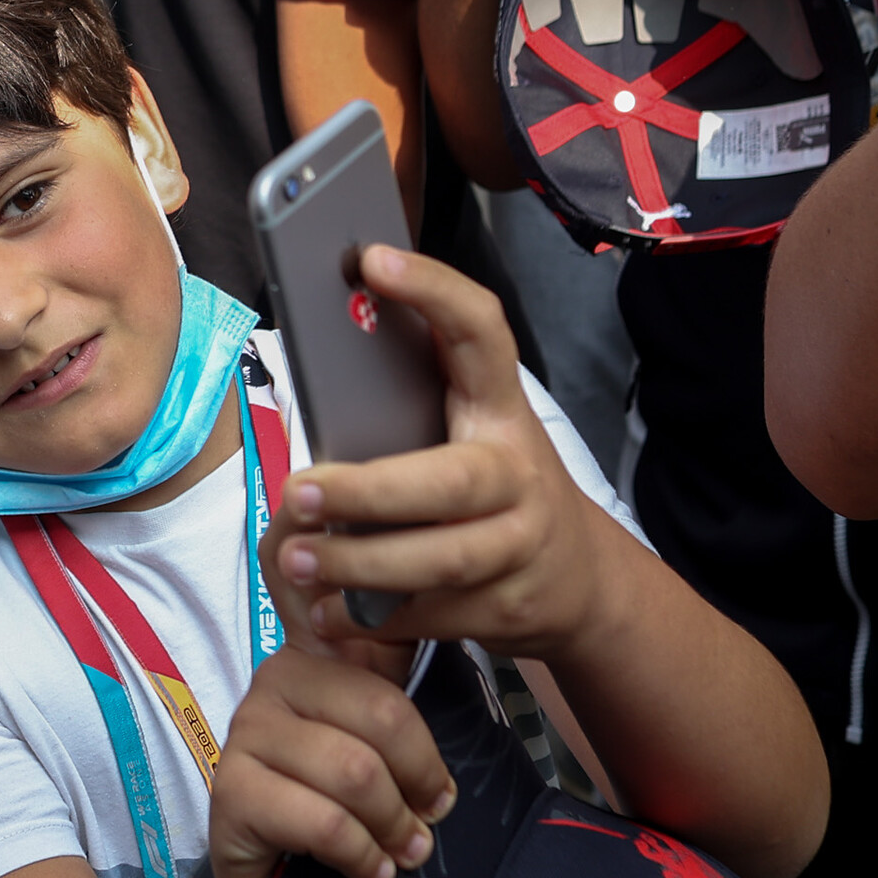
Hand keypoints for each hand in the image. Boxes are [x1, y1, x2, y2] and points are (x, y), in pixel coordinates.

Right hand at [205, 648, 455, 877]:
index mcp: (315, 655)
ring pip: (356, 772)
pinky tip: (372, 872)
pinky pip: (325, 823)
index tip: (439, 791)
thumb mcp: (370, 745)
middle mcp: (274, 680)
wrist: (267, 876)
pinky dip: (362, 855)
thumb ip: (399, 707)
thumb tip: (453, 665)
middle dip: (418, 782)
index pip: (393, 664)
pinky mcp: (232, 790)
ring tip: (405, 853)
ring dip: (393, 825)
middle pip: (383, 716)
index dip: (425, 740)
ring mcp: (247, 731)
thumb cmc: (329, 802)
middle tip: (428, 823)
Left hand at [270, 246, 615, 652]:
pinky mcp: (510, 608)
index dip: (433, 290)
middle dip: (368, 489)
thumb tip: (326, 356)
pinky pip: (432, 614)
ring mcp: (523, 546)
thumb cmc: (498, 490)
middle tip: (298, 488)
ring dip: (357, 564)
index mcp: (501, 409)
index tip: (371, 260)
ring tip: (296, 559)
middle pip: (448, 483)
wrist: (581, 584)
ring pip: (438, 560)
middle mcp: (521, 473)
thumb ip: (417, 402)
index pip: (481, 332)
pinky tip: (326, 610)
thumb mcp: (473, 433)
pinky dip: (372, 616)